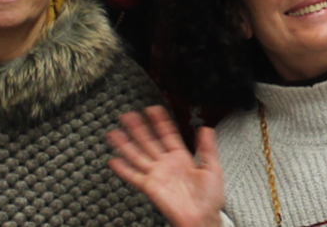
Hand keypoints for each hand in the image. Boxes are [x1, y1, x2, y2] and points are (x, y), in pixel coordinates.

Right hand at [108, 106, 225, 226]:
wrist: (202, 218)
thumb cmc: (209, 198)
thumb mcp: (213, 168)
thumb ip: (208, 148)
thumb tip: (206, 128)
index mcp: (181, 157)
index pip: (168, 135)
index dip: (160, 122)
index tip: (153, 109)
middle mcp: (166, 164)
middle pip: (149, 141)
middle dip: (139, 128)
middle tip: (129, 115)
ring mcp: (156, 175)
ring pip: (138, 155)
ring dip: (126, 143)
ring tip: (115, 132)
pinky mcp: (149, 187)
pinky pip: (133, 176)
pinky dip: (123, 169)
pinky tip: (113, 160)